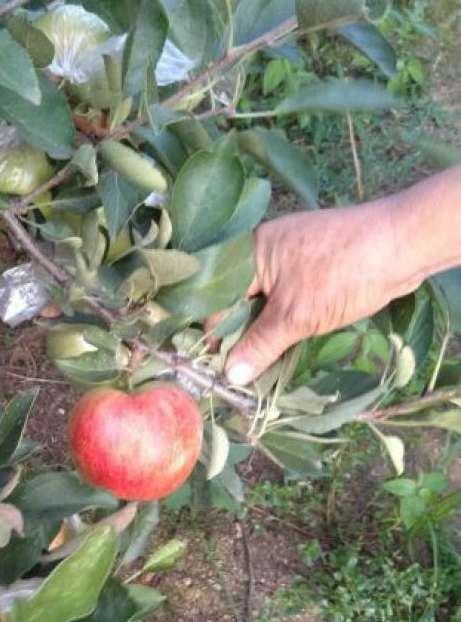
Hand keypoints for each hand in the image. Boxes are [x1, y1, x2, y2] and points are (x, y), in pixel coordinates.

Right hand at [224, 199, 422, 385]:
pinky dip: (285, 322)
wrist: (404, 246)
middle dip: (241, 336)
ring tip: (264, 366)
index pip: (217, 301)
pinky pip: (286, 299)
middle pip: (239, 302)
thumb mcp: (296, 316)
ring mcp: (290, 257)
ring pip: (264, 303)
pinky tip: (287, 344)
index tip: (221, 372)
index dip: (218, 338)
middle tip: (242, 375)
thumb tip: (231, 375)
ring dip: (265, 332)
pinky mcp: (313, 268)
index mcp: (249, 251)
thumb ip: (260, 345)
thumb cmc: (343, 273)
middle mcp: (264, 250)